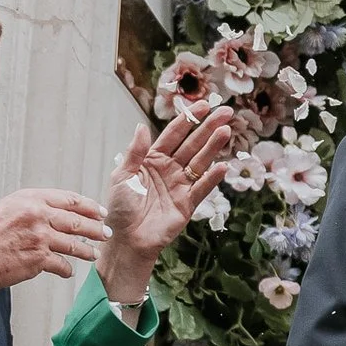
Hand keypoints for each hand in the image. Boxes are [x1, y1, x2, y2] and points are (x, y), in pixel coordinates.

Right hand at [0, 187, 108, 307]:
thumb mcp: (4, 209)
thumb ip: (30, 207)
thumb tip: (54, 212)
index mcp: (29, 199)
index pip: (69, 199)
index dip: (89, 206)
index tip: (100, 212)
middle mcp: (36, 215)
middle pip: (77, 221)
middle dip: (96, 229)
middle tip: (105, 233)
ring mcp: (39, 237)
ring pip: (74, 244)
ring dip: (87, 251)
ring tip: (93, 254)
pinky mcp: (38, 259)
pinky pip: (62, 265)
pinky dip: (67, 269)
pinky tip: (68, 271)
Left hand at [101, 109, 233, 306]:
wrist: (126, 240)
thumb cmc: (120, 208)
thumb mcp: (122, 176)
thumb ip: (135, 152)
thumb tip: (142, 126)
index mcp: (152, 159)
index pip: (174, 134)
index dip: (188, 119)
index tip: (204, 105)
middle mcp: (170, 169)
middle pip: (192, 144)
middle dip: (209, 127)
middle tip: (226, 112)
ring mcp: (180, 186)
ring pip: (200, 162)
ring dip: (213, 147)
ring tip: (226, 131)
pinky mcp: (188, 204)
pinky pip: (202, 188)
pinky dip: (212, 178)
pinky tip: (222, 166)